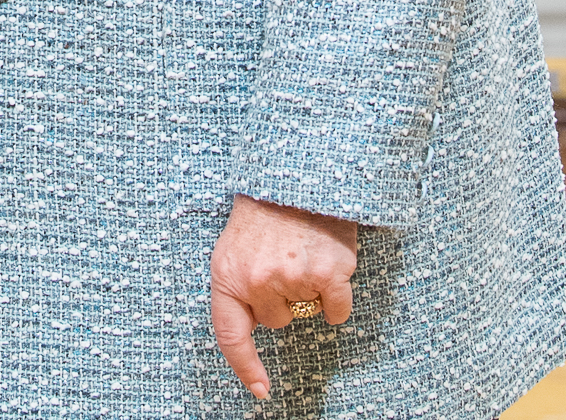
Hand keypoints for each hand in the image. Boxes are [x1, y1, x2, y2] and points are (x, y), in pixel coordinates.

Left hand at [210, 193, 358, 399]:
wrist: (297, 175)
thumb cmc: (264, 213)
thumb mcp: (233, 248)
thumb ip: (239, 286)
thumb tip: (257, 324)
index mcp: (227, 275)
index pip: (230, 335)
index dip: (246, 366)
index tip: (261, 390)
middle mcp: (257, 281)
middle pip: (277, 321)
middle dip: (283, 298)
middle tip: (283, 260)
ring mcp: (293, 279)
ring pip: (307, 311)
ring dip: (309, 288)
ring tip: (301, 251)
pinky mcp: (328, 275)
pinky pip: (337, 311)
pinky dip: (338, 298)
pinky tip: (330, 267)